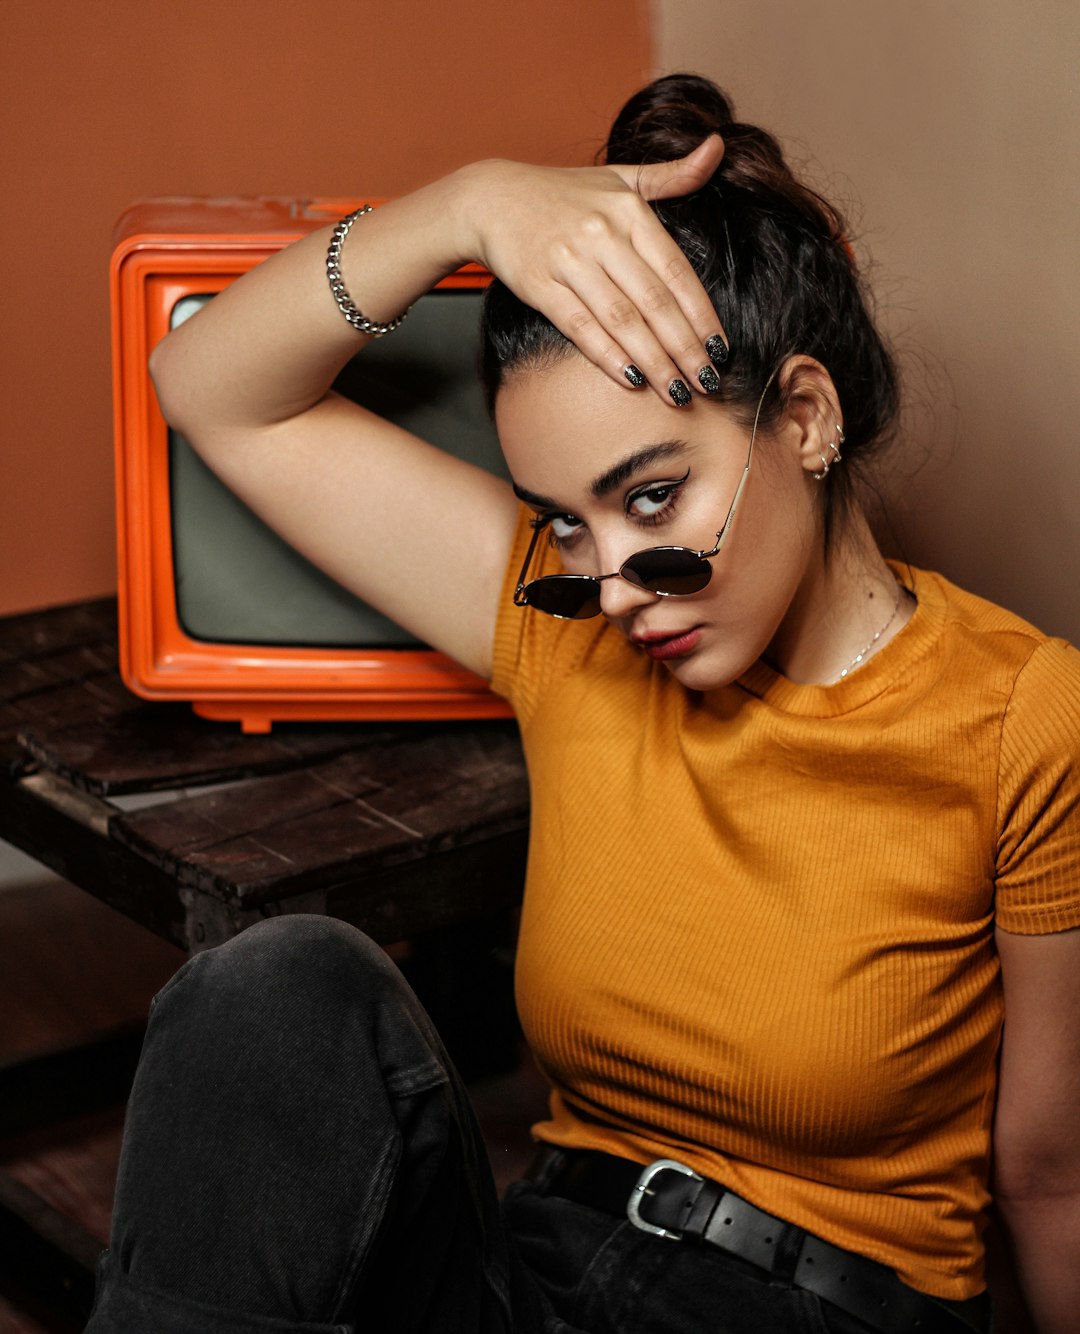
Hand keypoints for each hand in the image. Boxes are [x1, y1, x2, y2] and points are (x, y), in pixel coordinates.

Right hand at [454, 138, 727, 403]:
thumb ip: (671, 175)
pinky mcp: (540, 285)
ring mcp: (570, 260)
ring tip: (678, 392)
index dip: (702, 315)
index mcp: (629, 210)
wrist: (490, 199)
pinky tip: (632, 379)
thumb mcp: (618, 177)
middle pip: (655, 302)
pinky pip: (580, 326)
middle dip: (685, 348)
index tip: (722, 350)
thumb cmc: (561, 194)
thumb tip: (719, 147)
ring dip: (654, 361)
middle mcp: (602, 234)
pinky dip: (608, 355)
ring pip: (622, 320)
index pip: (677, 271)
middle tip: (708, 382)